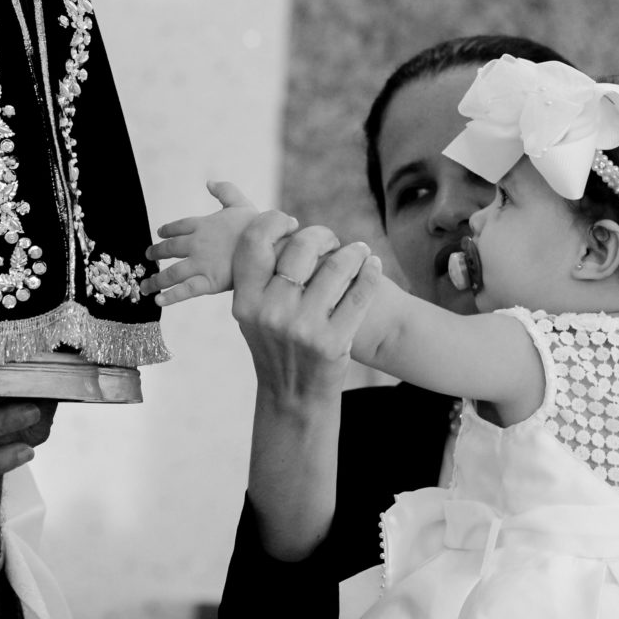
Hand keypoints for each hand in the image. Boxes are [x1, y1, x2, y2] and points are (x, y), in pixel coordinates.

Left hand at [143, 180, 263, 304]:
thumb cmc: (259, 225)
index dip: (167, 230)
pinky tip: (158, 300)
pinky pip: (184, 290)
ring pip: (171, 272)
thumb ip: (225, 191)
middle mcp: (197, 243)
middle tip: (148, 257)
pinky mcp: (209, 281)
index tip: (160, 234)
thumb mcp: (241, 203)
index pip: (178, 226)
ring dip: (155, 280)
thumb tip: (209, 181)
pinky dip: (170, 296)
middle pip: (169, 249)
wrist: (270, 245)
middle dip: (156, 253)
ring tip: (145, 286)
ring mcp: (201, 263)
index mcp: (203, 224)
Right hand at [230, 215, 383, 402]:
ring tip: (360, 251)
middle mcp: (270, 312)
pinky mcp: (333, 341)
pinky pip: (359, 293)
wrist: (294, 396)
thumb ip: (260, 275)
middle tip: (330, 239)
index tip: (291, 223)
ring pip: (336, 266)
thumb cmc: (275, 344)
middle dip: (321, 235)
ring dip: (354, 252)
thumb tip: (281, 226)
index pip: (255, 242)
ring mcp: (302, 328)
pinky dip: (370, 273)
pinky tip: (373, 267)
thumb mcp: (253, 314)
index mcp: (245, 301)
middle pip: (300, 247)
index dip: (275, 222)